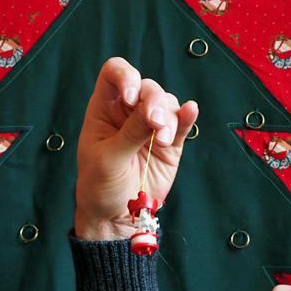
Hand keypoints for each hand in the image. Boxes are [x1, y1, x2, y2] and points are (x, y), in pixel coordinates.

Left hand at [75, 57, 198, 240]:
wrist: (116, 217)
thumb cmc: (99, 186)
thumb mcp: (108, 159)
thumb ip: (131, 132)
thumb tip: (155, 110)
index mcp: (105, 109)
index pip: (115, 74)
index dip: (125, 76)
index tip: (130, 97)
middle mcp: (129, 112)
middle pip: (147, 87)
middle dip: (153, 101)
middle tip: (154, 123)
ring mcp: (150, 126)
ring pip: (167, 103)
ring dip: (168, 116)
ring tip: (162, 139)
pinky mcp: (170, 143)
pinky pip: (182, 123)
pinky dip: (187, 116)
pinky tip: (190, 111)